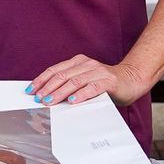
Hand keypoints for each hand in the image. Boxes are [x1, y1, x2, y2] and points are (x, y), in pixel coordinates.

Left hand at [29, 55, 148, 107]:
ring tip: (50, 101)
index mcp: (78, 62)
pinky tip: (73, 101)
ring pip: (75, 81)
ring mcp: (98, 71)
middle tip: (38, 98)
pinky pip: (93, 87)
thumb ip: (70, 85)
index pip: (55, 70)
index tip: (30, 90)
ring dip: (60, 92)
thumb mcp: (84, 82)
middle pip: (63, 75)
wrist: (132, 80)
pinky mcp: (109, 81)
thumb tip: (48, 97)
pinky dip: (81, 94)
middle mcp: (87, 64)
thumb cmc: (105, 84)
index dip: (41, 80)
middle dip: (48, 88)